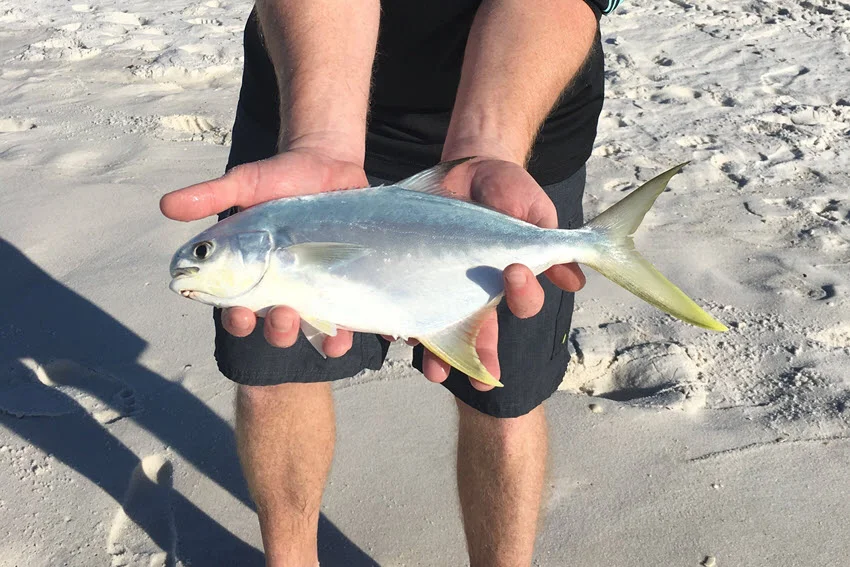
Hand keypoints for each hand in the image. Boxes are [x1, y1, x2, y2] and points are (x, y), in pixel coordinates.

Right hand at [160, 143, 366, 355]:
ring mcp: (310, 288)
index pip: (234, 306)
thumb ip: (210, 196)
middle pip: (270, 323)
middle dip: (275, 329)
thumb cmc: (281, 178)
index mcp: (249, 271)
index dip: (235, 318)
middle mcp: (277, 287)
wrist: (329, 164)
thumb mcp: (246, 183)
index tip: (240, 315)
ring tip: (317, 329)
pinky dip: (340, 332)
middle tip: (282, 316)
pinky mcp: (340, 285)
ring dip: (307, 336)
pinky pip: (339, 319)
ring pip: (304, 327)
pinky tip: (344, 335)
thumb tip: (165, 206)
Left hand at [419, 157, 585, 390]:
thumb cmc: (506, 191)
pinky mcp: (413, 278)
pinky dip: (398, 323)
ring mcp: (446, 288)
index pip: (523, 303)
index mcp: (511, 280)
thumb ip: (549, 237)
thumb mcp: (532, 208)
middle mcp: (479, 293)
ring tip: (432, 370)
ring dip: (438, 355)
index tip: (514, 271)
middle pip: (483, 336)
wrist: (466, 169)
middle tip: (481, 379)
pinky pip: (405, 307)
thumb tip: (576, 282)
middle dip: (481, 361)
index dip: (523, 295)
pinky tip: (394, 332)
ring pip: (443, 331)